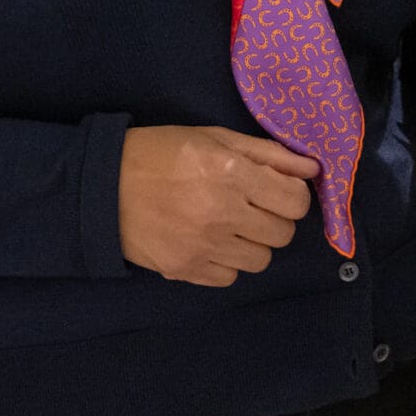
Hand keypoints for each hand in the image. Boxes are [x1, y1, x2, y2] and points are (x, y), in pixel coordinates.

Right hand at [117, 126, 318, 286]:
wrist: (103, 187)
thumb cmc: (162, 152)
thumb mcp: (215, 137)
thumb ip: (267, 153)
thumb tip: (311, 169)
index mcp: (232, 174)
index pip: (295, 202)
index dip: (293, 195)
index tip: (278, 189)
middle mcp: (223, 214)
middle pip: (283, 234)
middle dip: (275, 218)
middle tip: (252, 205)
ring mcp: (205, 248)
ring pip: (261, 260)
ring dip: (253, 243)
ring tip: (230, 224)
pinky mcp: (187, 271)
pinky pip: (231, 278)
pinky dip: (228, 263)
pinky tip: (210, 241)